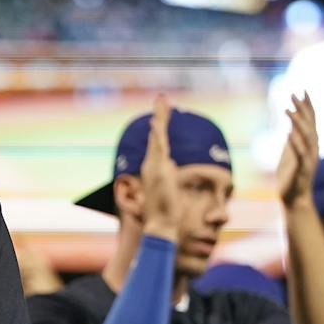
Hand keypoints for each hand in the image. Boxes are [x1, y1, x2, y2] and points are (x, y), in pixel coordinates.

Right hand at [140, 96, 179, 241]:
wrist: (162, 225)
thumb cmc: (166, 214)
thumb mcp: (169, 191)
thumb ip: (169, 178)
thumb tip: (172, 168)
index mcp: (155, 169)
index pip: (158, 144)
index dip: (159, 128)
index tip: (161, 115)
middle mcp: (152, 165)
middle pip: (156, 135)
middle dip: (159, 115)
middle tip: (162, 97)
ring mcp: (153, 166)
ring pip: (156, 136)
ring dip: (159, 117)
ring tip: (162, 100)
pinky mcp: (157, 169)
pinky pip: (158, 145)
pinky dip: (157, 130)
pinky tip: (157, 119)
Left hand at [276, 93, 318, 209]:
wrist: (294, 199)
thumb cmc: (292, 176)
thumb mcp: (290, 153)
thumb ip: (293, 138)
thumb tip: (291, 122)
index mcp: (309, 144)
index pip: (311, 121)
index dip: (307, 106)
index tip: (302, 90)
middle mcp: (313, 149)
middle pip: (310, 125)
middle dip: (302, 109)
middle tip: (293, 94)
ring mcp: (309, 160)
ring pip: (306, 138)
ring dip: (298, 123)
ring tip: (287, 110)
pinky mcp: (302, 170)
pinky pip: (300, 155)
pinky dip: (295, 143)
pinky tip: (288, 133)